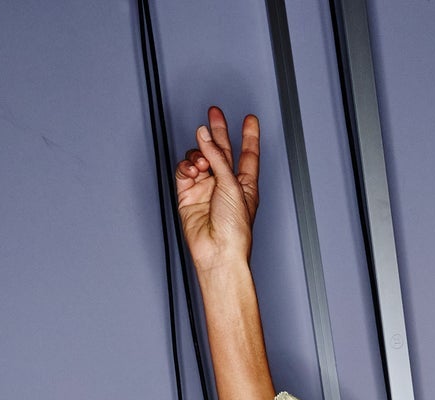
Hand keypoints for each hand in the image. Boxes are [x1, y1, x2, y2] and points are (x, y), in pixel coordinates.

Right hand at [175, 106, 259, 275]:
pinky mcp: (188, 193)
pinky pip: (184, 170)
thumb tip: (205, 135)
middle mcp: (225, 185)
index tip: (250, 119)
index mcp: (244, 185)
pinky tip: (191, 170)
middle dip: (218, 131)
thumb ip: (217, 158)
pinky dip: (186, 166)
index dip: (249, 135)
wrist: (217, 251)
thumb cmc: (234, 230)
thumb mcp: (232, 186)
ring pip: (199, 158)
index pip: (248, 154)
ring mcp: (206, 188)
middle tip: (214, 113)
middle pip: (221, 150)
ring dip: (199, 155)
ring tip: (201, 163)